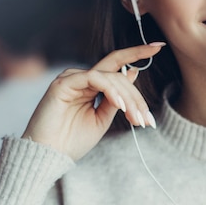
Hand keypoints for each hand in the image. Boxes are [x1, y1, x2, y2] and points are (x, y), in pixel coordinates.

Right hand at [22, 43, 164, 160]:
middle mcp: (81, 77)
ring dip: (128, 98)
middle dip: (137, 97)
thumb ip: (116, 98)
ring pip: (110, 76)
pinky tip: (121, 106)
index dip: (136, 54)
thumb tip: (132, 73)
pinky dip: (112, 91)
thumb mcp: (102, 119)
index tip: (158, 48)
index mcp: (90, 85)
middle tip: (147, 120)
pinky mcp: (64, 83)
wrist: (48, 156)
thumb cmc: (71, 141)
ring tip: (135, 118)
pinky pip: (95, 79)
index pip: (116, 65)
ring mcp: (71, 78)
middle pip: (118, 74)